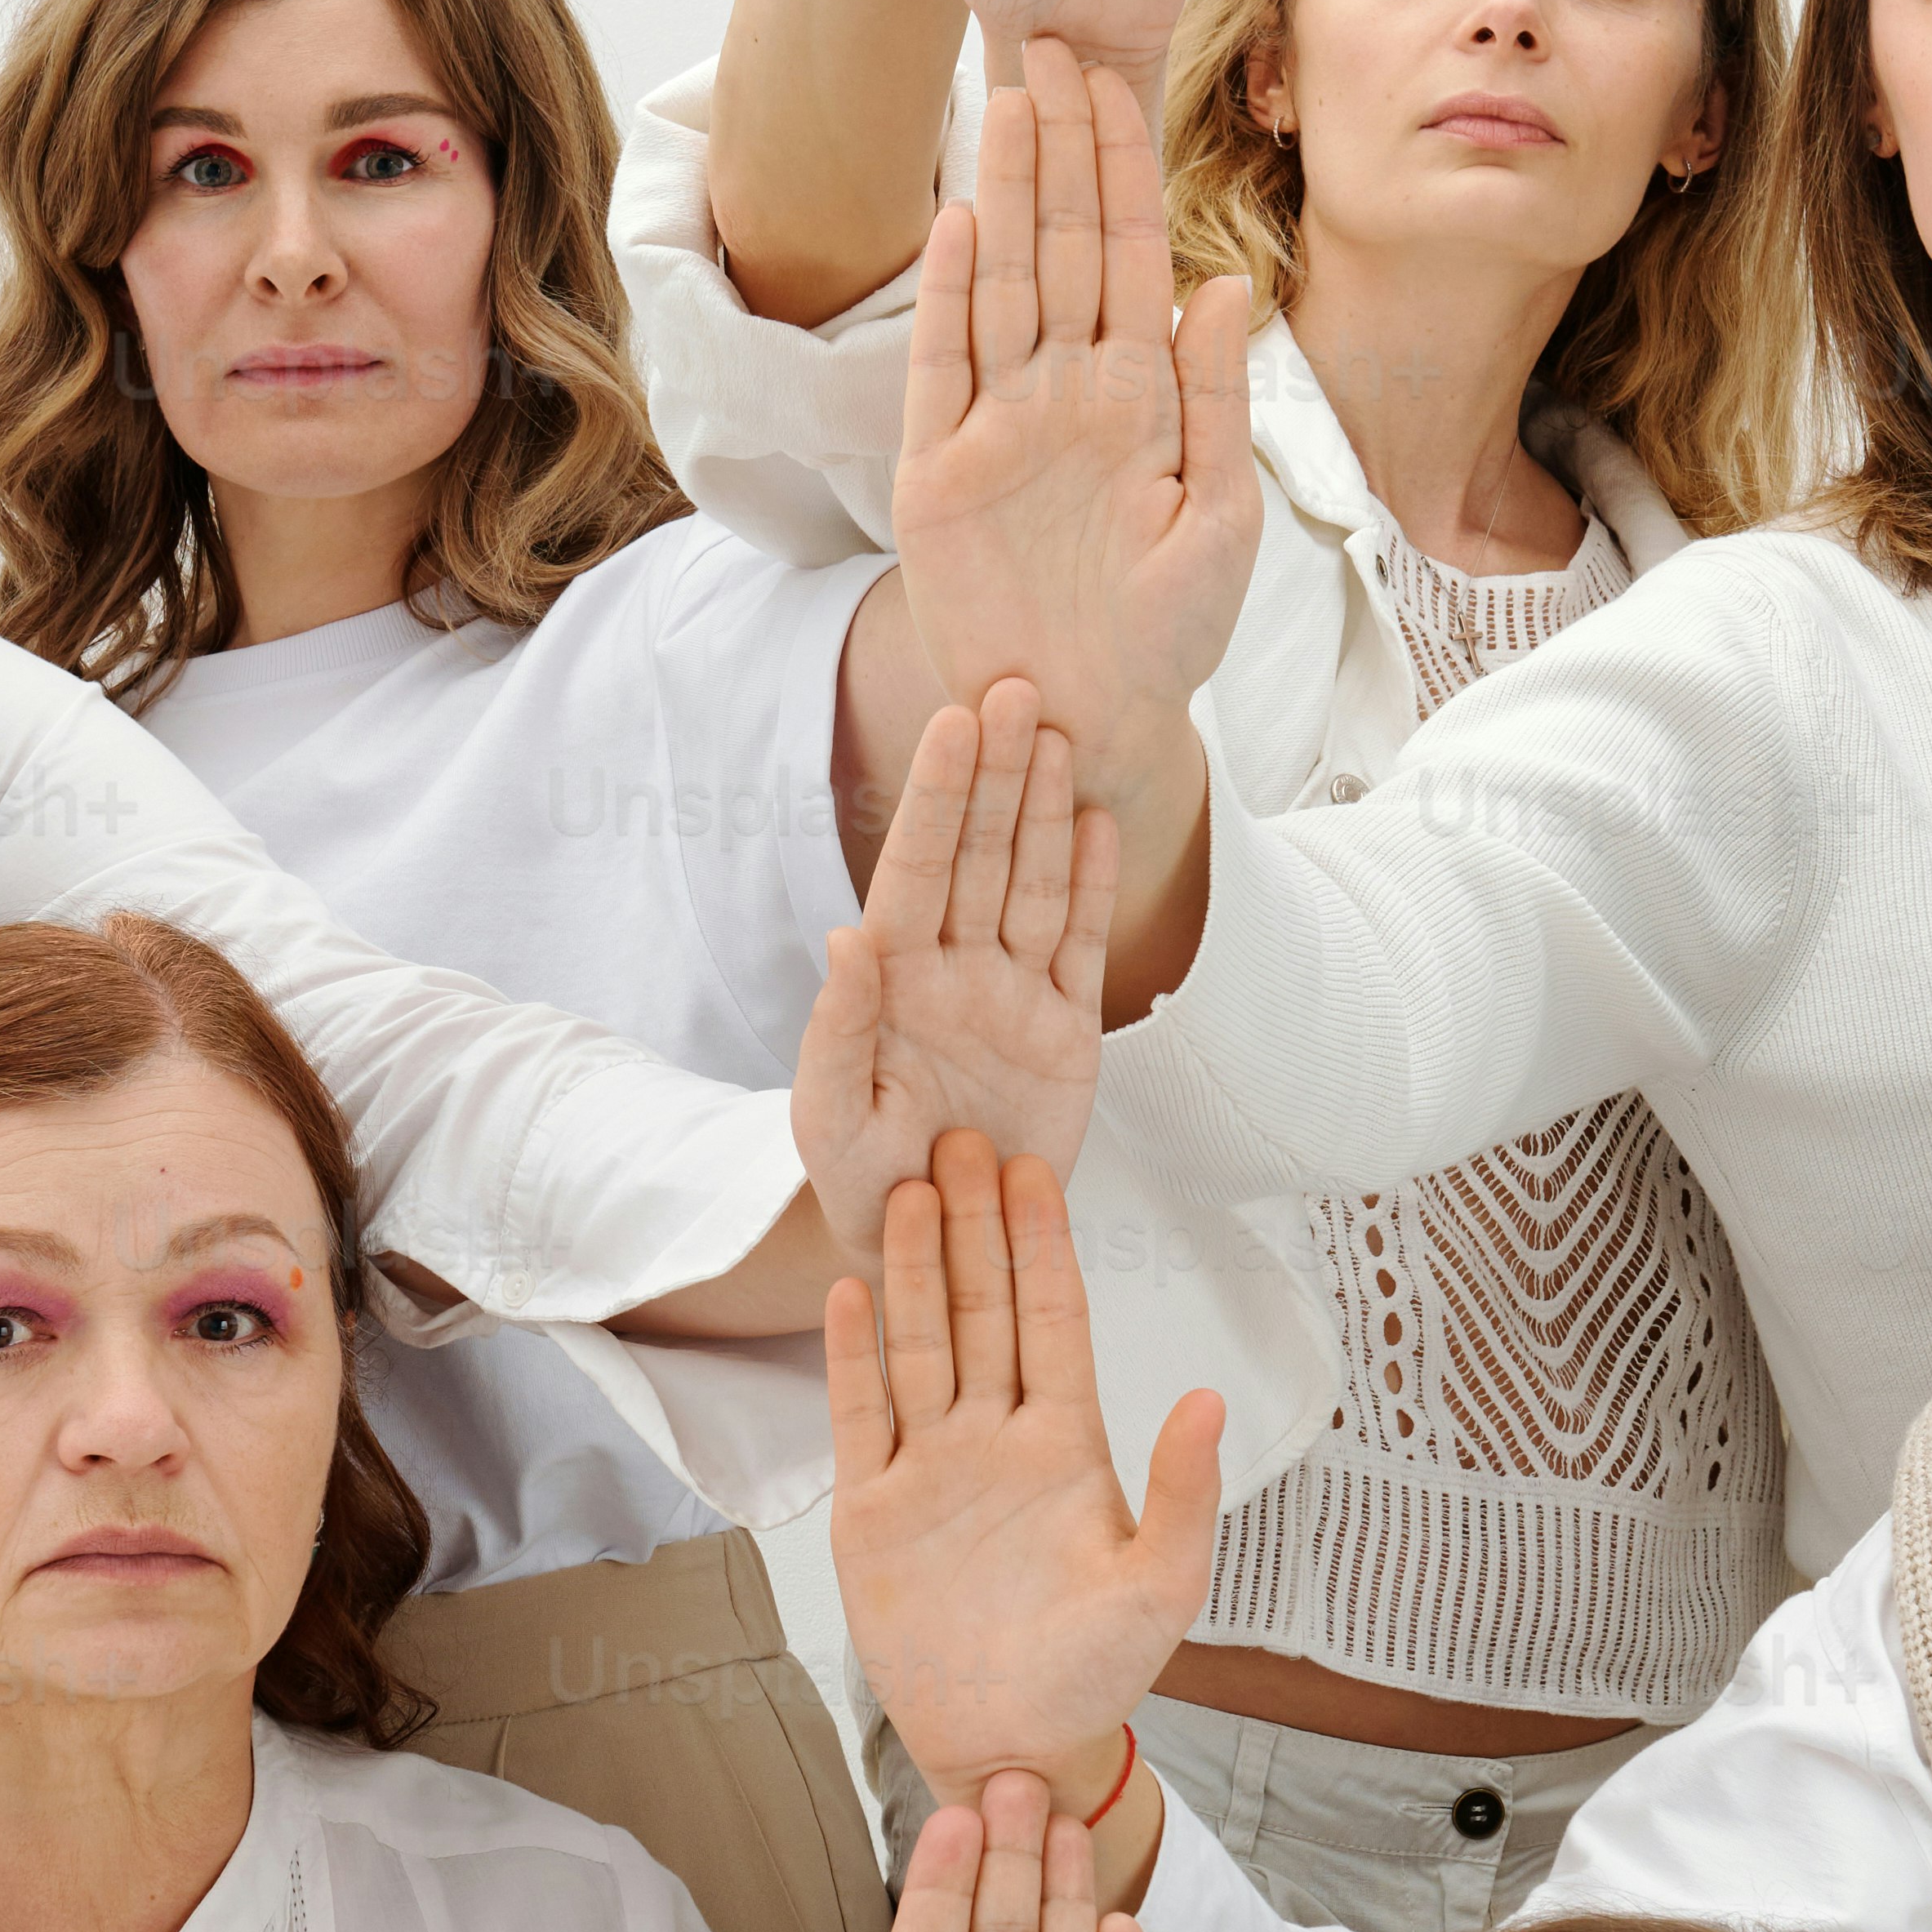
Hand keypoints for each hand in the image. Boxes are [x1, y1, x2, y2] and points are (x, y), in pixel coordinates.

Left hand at [793, 681, 1113, 1249]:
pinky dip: (1093, 887)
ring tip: (1062, 736)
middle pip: (982, 856)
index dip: (941, 798)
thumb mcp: (831, 1120)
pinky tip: (1100, 824)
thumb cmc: (862, 1182)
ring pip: (1035, 885)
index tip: (957, 722)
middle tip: (1018, 687)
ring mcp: (1013, 995)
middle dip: (997, 774)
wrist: (931, 1244)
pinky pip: (1082, 947)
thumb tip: (845, 938)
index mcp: (893, 980)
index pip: (918, 870)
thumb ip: (836, 1032)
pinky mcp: (1065, 1032)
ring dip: (1047, 811)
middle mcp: (955, 970)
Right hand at [829, 1135, 1220, 1823]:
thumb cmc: (1096, 1672)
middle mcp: (996, 1439)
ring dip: (910, 1271)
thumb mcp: (1162, 1588)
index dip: (1040, 1246)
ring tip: (901, 1193)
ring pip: (919, 1346)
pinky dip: (853, 1356)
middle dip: (970, 1227)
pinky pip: (861, 1415)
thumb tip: (1208, 1399)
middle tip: (955, 1140)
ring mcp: (931, 1468)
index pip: (1053, 1323)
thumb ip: (1183, 1493)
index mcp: (1068, 1446)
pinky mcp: (873, 1509)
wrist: (1013, 1743)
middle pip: (980, 1311)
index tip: (1029, 1172)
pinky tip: (847, 1293)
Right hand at [897, 43, 1258, 809]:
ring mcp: (997, 426)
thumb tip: (1223, 285)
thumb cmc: (1167, 636)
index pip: (1124, 255)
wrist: (1093, 721)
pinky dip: (949, 299)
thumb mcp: (1219, 516)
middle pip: (1058, 245)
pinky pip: (943, 369)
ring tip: (1006, 100)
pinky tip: (960, 224)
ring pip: (1002, 283)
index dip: (1117, 168)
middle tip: (1049, 42)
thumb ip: (1216, 402)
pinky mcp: (939, 474)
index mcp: (1137, 396)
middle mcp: (1063, 393)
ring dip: (1004, 191)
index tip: (1110, 79)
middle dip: (1057, 145)